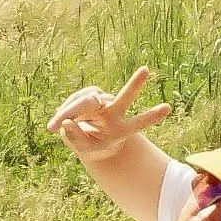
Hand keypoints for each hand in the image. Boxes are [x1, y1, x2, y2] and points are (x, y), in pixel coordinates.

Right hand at [46, 65, 170, 161]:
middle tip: (146, 70)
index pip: (138, 123)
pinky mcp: (90, 95)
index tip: (167, 108)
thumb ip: (77, 139)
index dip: (151, 116)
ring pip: (87, 100)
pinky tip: (56, 121)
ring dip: (69, 111)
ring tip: (52, 126)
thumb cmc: (93, 146)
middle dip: (134, 84)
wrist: (87, 138)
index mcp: (122, 129)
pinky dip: (64, 110)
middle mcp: (114, 111)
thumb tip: (67, 121)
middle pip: (125, 97)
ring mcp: (102, 101)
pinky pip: (75, 101)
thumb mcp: (86, 150)